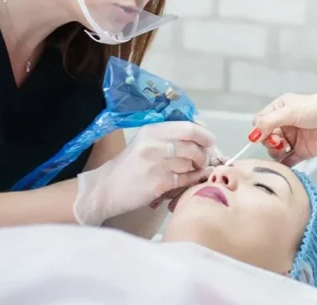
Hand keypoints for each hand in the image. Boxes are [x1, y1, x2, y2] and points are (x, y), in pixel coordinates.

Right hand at [73, 121, 216, 224]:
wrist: (106, 188)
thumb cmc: (130, 164)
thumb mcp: (146, 141)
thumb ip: (171, 134)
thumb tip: (202, 127)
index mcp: (152, 130)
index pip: (188, 128)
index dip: (204, 135)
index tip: (210, 141)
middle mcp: (154, 144)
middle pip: (193, 146)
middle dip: (204, 154)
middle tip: (203, 159)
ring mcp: (156, 164)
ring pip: (191, 163)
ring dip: (198, 168)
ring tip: (194, 170)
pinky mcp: (158, 183)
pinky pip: (186, 179)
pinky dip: (194, 179)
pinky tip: (192, 179)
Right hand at [252, 93, 316, 166]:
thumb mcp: (291, 111)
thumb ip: (269, 122)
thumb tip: (252, 135)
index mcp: (280, 109)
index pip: (260, 121)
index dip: (259, 130)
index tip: (264, 135)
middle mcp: (285, 124)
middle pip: (266, 138)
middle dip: (269, 142)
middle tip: (279, 142)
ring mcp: (293, 139)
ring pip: (274, 151)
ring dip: (275, 153)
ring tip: (284, 149)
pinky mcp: (302, 152)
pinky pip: (287, 161)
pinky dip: (282, 165)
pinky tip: (281, 167)